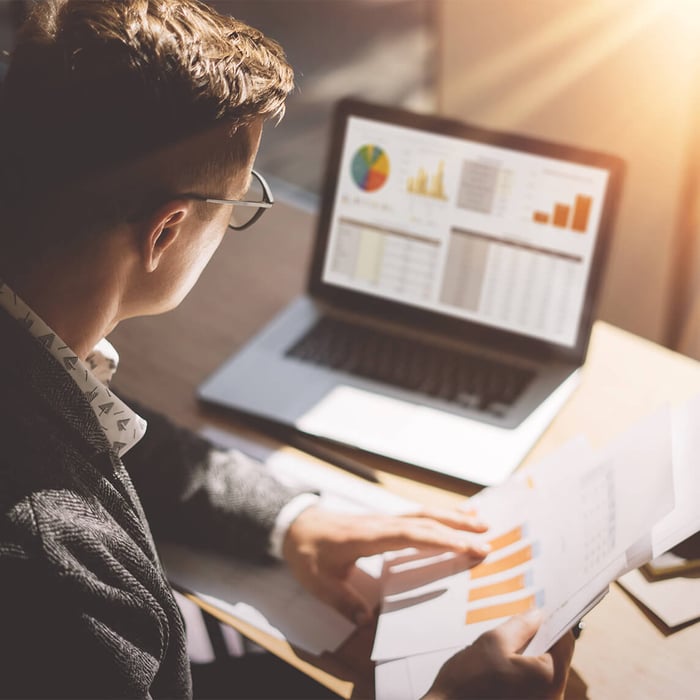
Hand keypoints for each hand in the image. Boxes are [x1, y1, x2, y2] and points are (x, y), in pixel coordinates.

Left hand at [282, 506, 489, 623]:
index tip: (466, 547)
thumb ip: (342, 600)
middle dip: (457, 529)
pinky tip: (456, 513)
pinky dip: (439, 513)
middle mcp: (381, 522)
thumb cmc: (307, 552)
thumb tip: (365, 621)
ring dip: (453, 517)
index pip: (409, 535)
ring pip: (423, 513)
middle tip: (488, 540)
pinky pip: (416, 514)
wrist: (295, 525)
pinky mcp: (385, 520)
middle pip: (424, 522)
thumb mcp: (318, 582)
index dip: (439, 540)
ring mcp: (384, 518)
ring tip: (482, 522)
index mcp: (368, 537)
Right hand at [424, 611, 573, 699]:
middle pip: (556, 660)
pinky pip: (533, 687)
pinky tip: (503, 667)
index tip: (542, 610)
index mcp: (549, 679)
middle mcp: (552, 698)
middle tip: (521, 623)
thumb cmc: (468, 682)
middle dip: (540, 640)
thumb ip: (520, 626)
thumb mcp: (493, 642)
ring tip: (507, 645)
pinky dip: (524, 674)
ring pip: (544, 674)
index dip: (554, 622)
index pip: (565, 643)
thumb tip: (537, 616)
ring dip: (530, 657)